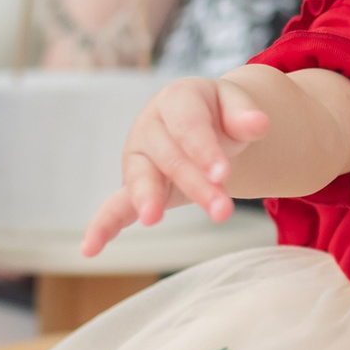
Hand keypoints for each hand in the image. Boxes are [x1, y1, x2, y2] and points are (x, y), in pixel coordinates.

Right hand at [80, 77, 271, 254]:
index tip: (223, 173)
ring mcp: (138, 158)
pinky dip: (103, 226)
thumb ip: (245, 115)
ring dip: (149, 200)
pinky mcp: (134, 186)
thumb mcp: (235, 105)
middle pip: (171, 157)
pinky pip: (115, 206)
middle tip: (222, 210)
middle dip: (195, 184)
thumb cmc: (219, 113)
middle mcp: (150, 127)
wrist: (204, 121)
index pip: (189, 126)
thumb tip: (259, 124)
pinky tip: (90, 249)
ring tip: (154, 218)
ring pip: (142, 179)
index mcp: (176, 100)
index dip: (204, 149)